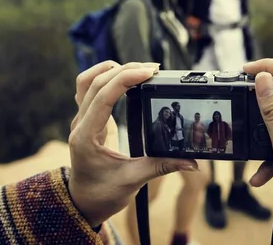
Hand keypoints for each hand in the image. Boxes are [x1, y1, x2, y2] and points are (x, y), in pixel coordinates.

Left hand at [68, 61, 198, 227]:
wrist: (83, 203)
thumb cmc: (103, 194)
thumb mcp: (133, 181)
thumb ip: (162, 167)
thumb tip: (192, 162)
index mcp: (86, 137)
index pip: (102, 97)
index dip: (125, 80)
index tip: (147, 73)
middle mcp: (80, 124)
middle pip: (95, 83)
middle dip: (124, 70)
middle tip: (152, 69)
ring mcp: (80, 119)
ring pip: (88, 81)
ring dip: (112, 69)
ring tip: (139, 69)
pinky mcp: (86, 118)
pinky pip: (89, 88)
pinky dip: (106, 77)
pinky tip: (125, 76)